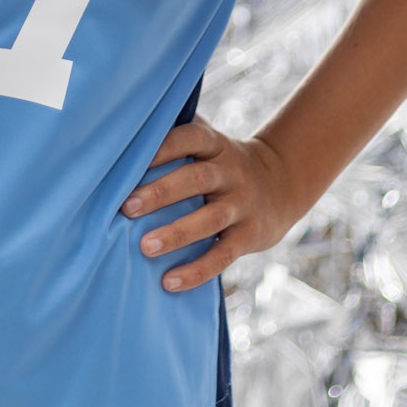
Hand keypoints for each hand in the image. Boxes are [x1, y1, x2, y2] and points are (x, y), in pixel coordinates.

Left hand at [120, 117, 298, 291]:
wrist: (281, 183)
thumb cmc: (223, 163)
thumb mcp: (210, 141)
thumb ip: (176, 133)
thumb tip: (124, 125)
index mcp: (215, 145)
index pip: (190, 138)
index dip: (163, 147)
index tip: (131, 159)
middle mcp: (231, 171)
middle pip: (197, 179)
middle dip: (161, 192)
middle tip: (127, 207)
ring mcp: (242, 204)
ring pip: (210, 219)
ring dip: (177, 234)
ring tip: (145, 247)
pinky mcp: (250, 235)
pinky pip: (224, 255)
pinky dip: (197, 270)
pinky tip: (169, 282)